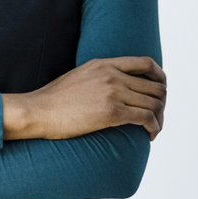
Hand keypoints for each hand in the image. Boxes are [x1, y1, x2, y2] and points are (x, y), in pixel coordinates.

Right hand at [4, 57, 166, 140]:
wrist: (36, 111)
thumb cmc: (52, 100)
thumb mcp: (78, 77)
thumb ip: (99, 77)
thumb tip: (113, 87)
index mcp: (104, 64)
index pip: (146, 63)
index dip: (159, 77)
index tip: (159, 90)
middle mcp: (112, 75)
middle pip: (155, 87)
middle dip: (161, 103)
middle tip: (156, 116)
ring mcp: (112, 93)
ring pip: (154, 104)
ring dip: (159, 118)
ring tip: (153, 129)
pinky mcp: (112, 112)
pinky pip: (146, 118)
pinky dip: (154, 127)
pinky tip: (149, 135)